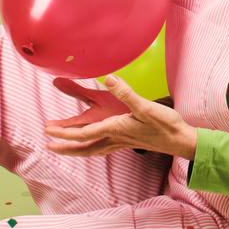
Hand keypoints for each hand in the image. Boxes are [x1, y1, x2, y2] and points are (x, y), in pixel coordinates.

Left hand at [44, 75, 197, 160]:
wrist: (180, 140)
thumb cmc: (165, 125)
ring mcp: (122, 141)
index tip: (48, 131)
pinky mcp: (129, 141)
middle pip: (84, 147)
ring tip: (64, 149)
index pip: (83, 134)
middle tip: (49, 145)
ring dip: (77, 150)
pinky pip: (104, 147)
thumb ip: (126, 93)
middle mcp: (115, 138)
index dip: (64, 132)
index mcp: (115, 129)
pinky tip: (94, 144)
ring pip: (93, 149)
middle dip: (65, 146)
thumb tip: (108, 79)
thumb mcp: (146, 106)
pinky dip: (93, 147)